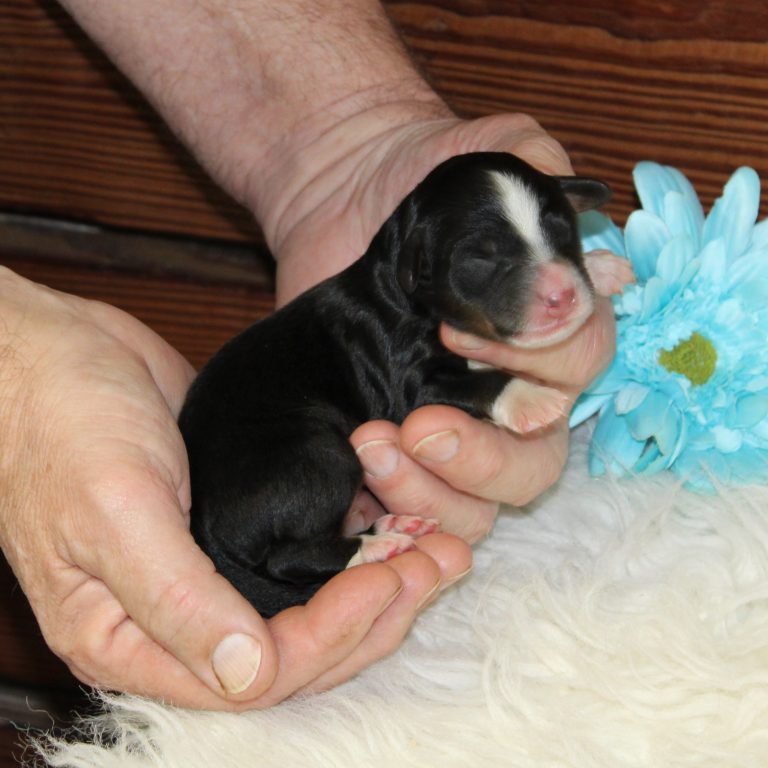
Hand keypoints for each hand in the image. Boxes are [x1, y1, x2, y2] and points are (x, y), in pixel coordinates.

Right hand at [0, 268, 468, 708]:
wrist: (53, 353)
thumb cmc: (60, 425)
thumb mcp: (111, 511)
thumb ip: (175, 599)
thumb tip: (248, 676)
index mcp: (132, 639)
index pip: (256, 676)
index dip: (331, 637)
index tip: (386, 579)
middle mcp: (176, 619)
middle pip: (296, 649)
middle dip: (374, 613)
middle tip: (437, 562)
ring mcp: (209, 570)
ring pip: (309, 603)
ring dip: (377, 580)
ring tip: (438, 545)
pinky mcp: (232, 522)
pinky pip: (303, 551)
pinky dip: (352, 543)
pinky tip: (393, 518)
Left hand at [266, 112, 616, 542]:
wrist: (343, 193)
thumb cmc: (423, 178)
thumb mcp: (493, 155)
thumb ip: (549, 175)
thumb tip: (595, 252)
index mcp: (546, 332)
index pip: (580, 370)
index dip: (533, 362)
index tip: (456, 331)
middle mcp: (510, 391)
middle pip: (538, 463)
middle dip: (485, 455)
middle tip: (420, 423)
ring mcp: (454, 429)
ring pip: (485, 506)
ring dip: (435, 490)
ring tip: (373, 445)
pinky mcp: (401, 453)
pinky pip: (421, 513)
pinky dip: (400, 506)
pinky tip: (363, 468)